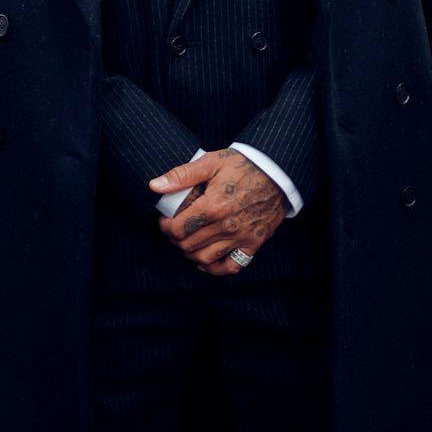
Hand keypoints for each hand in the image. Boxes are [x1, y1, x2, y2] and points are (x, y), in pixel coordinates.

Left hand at [149, 149, 285, 275]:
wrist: (277, 172)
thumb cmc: (243, 165)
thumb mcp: (210, 162)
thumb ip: (181, 175)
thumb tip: (154, 186)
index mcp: (213, 206)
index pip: (178, 228)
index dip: (165, 226)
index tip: (165, 220)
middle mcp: (226, 226)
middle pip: (188, 245)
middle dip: (175, 239)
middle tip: (174, 229)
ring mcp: (241, 237)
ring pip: (205, 258)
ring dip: (190, 253)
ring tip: (187, 242)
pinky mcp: (253, 244)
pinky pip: (231, 266)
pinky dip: (215, 268)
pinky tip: (205, 261)